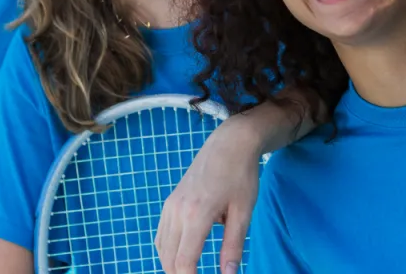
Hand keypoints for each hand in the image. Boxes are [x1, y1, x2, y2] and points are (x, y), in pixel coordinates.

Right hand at [155, 117, 262, 273]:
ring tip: (191, 273)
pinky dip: (168, 251)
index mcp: (196, 214)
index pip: (184, 262)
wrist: (229, 144)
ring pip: (162, 248)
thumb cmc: (241, 176)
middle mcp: (177, 210)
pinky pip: (161, 234)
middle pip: (169, 259)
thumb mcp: (243, 212)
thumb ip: (233, 247)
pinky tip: (183, 257)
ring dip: (173, 265)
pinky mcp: (170, 202)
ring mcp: (170, 205)